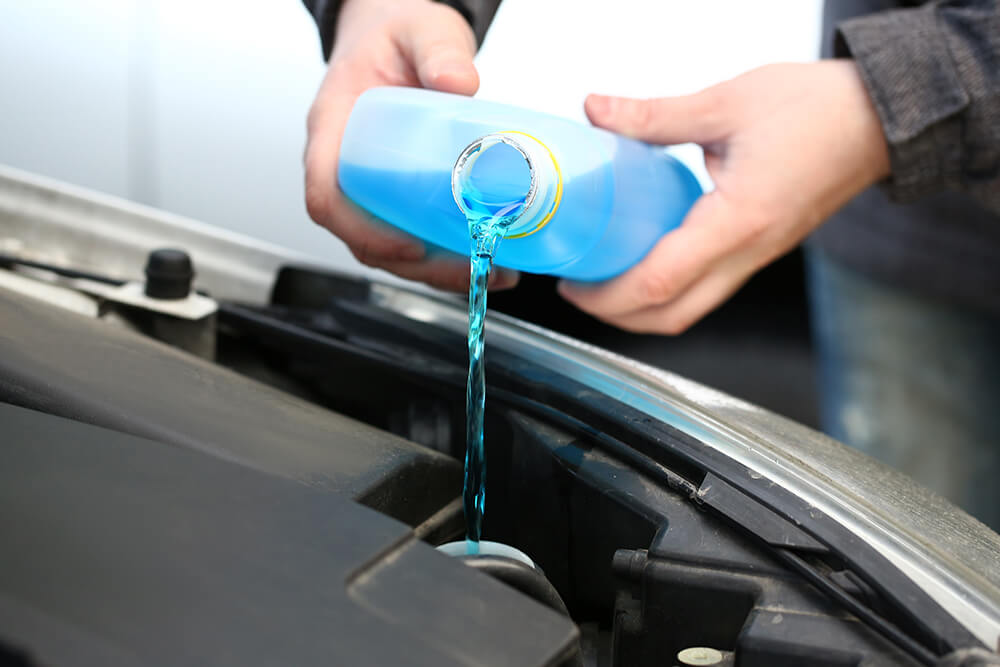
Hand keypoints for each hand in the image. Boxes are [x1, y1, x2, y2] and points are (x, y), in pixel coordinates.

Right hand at [304, 0, 518, 290]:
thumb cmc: (396, 33)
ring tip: (493, 272)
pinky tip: (489, 257)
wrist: (401, 34)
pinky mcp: (397, 193)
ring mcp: (370, 185)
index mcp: (332, 128)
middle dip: (417, 266)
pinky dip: (447, 255)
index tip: (407, 248)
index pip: (326, 197)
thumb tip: (460, 83)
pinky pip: (412, 235)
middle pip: (363, 237)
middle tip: (471, 268)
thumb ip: (438, 51)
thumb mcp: (420, 30)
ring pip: (390, 247)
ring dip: (437, 271)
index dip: (362, 232)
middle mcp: (344, 165)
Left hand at [558, 61, 889, 333]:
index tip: (574, 283)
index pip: (660, 281)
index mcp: (739, 220)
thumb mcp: (727, 103)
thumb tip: (597, 110)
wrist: (879, 120)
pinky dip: (669, 290)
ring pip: (691, 309)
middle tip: (579, 290)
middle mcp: (750, 252)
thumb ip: (654, 114)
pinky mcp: (760, 252)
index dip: (607, 294)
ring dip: (642, 309)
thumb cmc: (818, 110)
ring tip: (604, 280)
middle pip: (672, 316)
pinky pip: (708, 289)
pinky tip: (645, 259)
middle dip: (617, 315)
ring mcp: (757, 258)